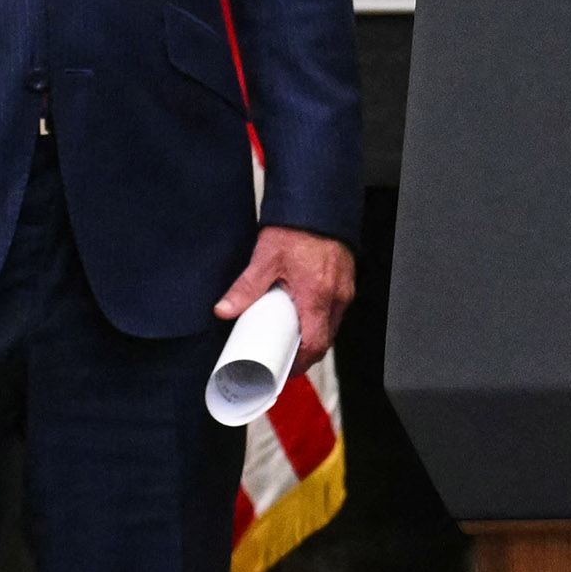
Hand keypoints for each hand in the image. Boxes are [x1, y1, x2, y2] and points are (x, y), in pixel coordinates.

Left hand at [218, 226, 356, 370]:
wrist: (320, 202)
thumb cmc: (298, 227)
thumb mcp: (266, 258)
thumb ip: (246, 287)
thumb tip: (225, 309)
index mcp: (318, 297)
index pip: (315, 344)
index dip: (301, 363)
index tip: (287, 370)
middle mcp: (336, 295)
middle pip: (325, 337)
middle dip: (306, 351)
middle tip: (284, 357)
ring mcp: (344, 287)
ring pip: (332, 323)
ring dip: (314, 333)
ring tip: (291, 334)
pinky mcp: (345, 277)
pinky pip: (336, 307)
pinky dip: (321, 316)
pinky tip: (304, 310)